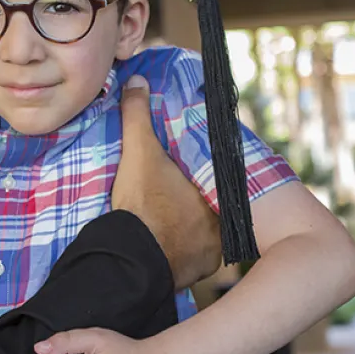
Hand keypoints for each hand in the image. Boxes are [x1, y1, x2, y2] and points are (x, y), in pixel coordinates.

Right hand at [113, 76, 220, 287]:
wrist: (132, 258)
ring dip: (193, 229)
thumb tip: (137, 81)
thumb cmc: (144, 204)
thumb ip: (138, 116)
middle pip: (214, 206)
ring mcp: (213, 250)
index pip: (219, 177)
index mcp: (216, 190)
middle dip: (199, 202)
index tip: (193, 171)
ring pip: (206, 234)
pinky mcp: (199, 272)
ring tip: (173, 220)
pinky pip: (196, 258)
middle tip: (179, 196)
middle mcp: (222, 222)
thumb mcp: (139, 153)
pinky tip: (171, 245)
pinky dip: (185, 253)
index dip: (206, 173)